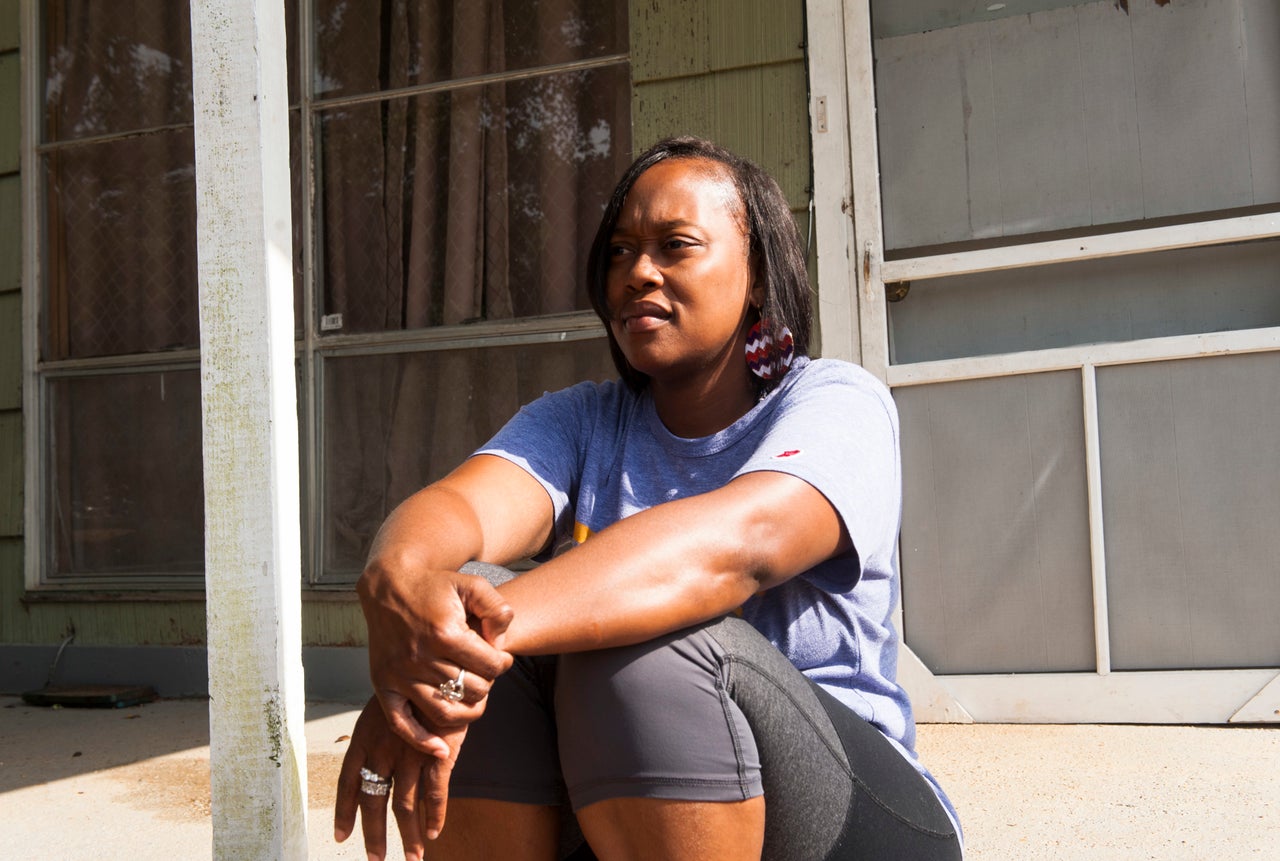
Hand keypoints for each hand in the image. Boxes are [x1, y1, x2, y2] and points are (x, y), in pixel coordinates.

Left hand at [335, 697, 469, 859]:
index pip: (348, 781)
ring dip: (409, 836)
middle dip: (374, 835)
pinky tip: (435, 832)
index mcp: (364, 738)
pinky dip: (435, 817)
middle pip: (373, 801)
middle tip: (375, 859)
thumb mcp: (385, 705)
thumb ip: (377, 734)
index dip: (344, 811)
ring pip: (404, 806)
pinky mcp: (438, 755)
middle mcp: (383, 750)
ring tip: (413, 857)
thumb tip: (373, 757)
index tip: (341, 836)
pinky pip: (434, 795)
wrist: (443, 668)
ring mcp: (410, 754)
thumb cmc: (414, 685)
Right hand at [359, 562, 513, 753]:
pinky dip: (422, 741)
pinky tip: (441, 750)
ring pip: (444, 711)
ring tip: (474, 696)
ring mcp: (399, 674)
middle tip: (484, 671)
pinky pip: (401, 724)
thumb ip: (497, 609)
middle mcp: (419, 657)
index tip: (500, 656)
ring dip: (468, 709)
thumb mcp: (473, 585)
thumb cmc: (436, 586)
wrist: (391, 585)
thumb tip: (500, 642)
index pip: (489, 665)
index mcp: (444, 632)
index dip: (502, 662)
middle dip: (486, 682)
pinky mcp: (383, 685)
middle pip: (471, 689)